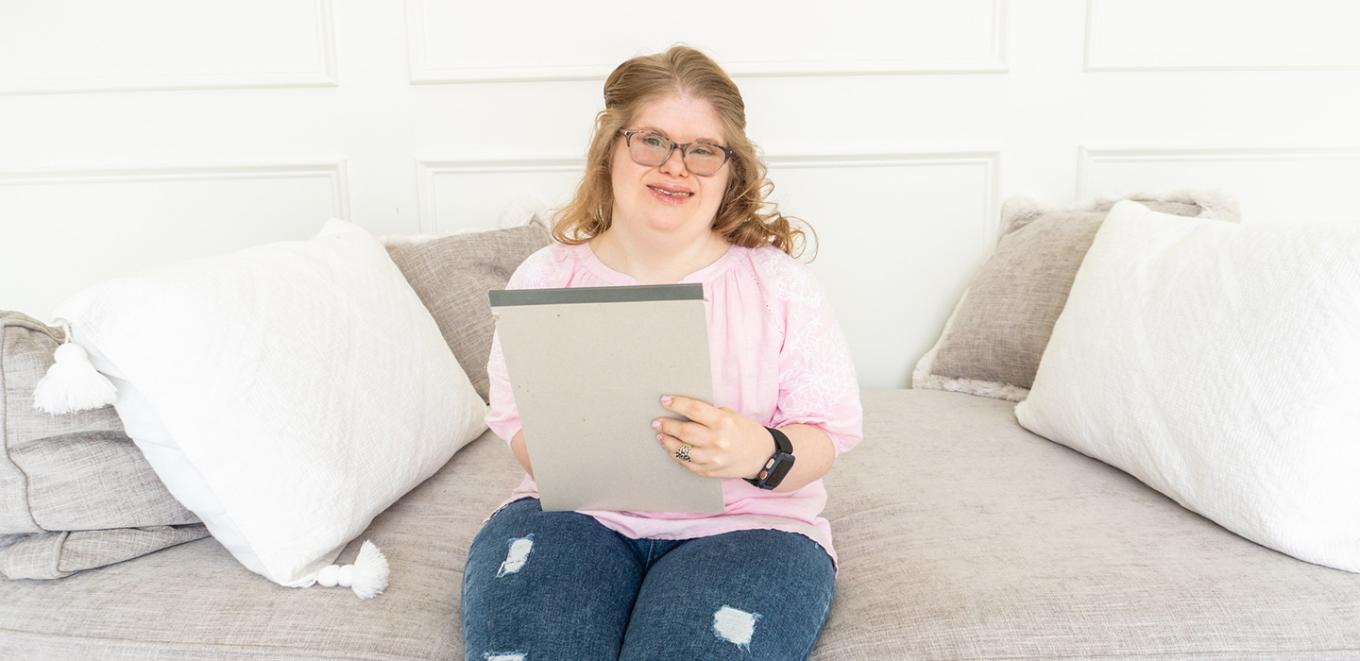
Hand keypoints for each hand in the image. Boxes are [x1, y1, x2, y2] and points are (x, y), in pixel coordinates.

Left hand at [652, 394, 772, 479]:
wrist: (762, 456)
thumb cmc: (745, 431)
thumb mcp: (731, 415)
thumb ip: (709, 414)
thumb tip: (682, 410)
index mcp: (723, 422)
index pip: (694, 410)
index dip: (676, 404)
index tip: (664, 400)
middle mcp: (717, 440)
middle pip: (684, 431)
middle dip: (667, 425)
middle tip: (657, 422)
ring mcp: (713, 458)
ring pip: (681, 450)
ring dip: (667, 442)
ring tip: (661, 435)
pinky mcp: (709, 471)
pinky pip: (687, 464)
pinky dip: (676, 456)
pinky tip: (672, 449)